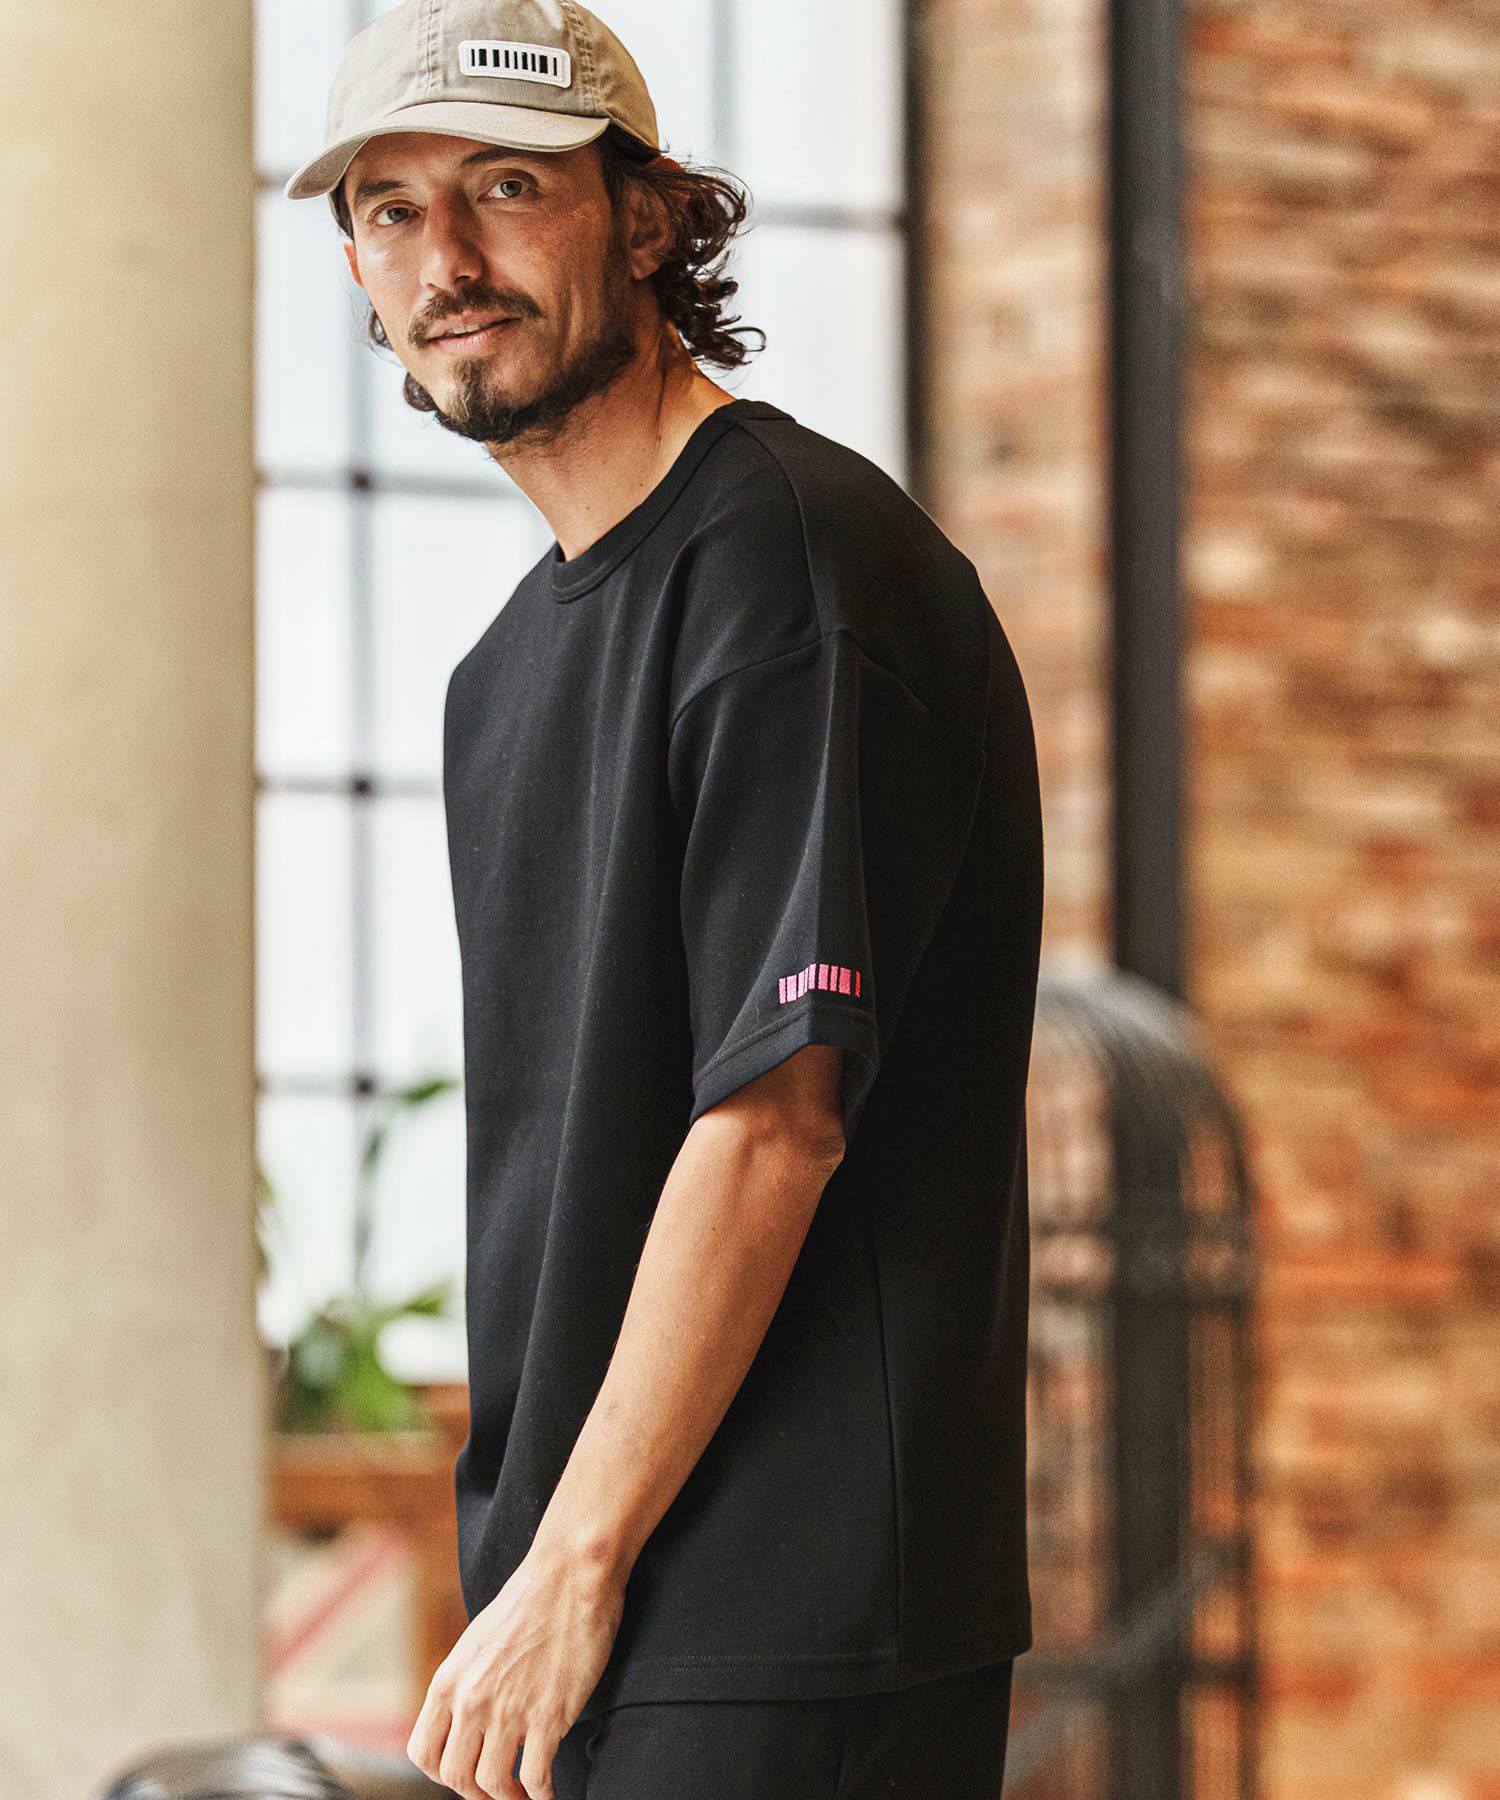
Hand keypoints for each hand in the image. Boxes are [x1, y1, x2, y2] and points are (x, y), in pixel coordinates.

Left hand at [406, 1541, 625, 1799]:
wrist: (570, 1574)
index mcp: (449, 1680)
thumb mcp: (479, 1640)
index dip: (443, 1773)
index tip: (465, 1775)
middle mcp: (471, 1700)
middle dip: (476, 1793)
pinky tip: (548, 1789)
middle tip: (498, 1791)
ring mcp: (508, 1710)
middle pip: (455, 1776)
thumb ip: (468, 1680)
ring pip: (492, 1783)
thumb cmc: (531, 1600)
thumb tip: (470, 1716)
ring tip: (524, 1794)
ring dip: (508, 1797)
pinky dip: (541, 1793)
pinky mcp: (548, 1716)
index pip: (423, 1753)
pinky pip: (535, 1777)